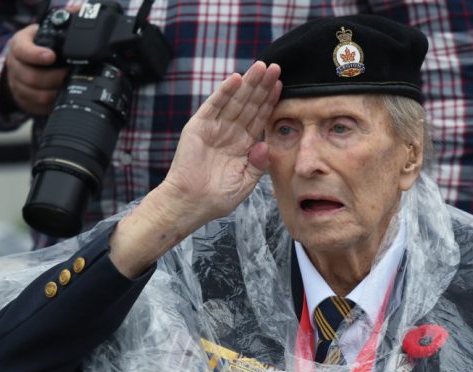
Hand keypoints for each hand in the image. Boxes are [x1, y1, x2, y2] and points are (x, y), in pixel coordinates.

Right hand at [2, 24, 68, 114]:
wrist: (24, 64)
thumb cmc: (39, 47)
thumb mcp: (44, 32)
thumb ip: (59, 26)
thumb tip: (78, 13)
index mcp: (19, 45)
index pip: (22, 50)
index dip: (36, 54)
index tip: (51, 56)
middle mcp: (14, 65)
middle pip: (32, 77)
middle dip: (55, 78)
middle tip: (70, 75)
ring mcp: (16, 84)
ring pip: (36, 95)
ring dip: (55, 93)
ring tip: (69, 87)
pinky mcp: (22, 100)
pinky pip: (37, 107)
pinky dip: (51, 104)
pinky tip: (61, 98)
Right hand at [159, 60, 281, 223]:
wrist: (191, 203)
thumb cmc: (218, 197)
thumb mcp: (246, 182)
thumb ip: (258, 164)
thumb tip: (265, 144)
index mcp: (244, 144)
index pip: (260, 117)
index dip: (270, 101)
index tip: (281, 85)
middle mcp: (231, 132)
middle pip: (250, 104)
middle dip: (262, 86)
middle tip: (276, 67)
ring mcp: (215, 127)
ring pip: (235, 100)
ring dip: (247, 83)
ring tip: (261, 67)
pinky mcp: (199, 126)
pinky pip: (214, 106)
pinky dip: (224, 92)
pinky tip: (236, 79)